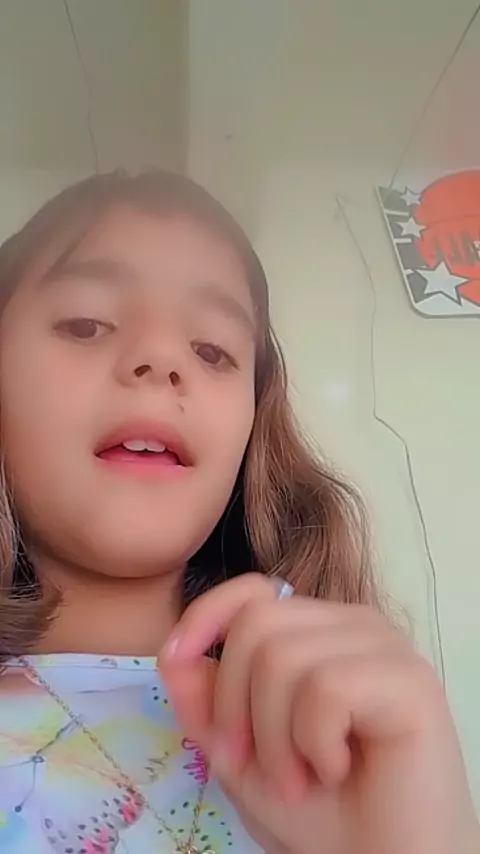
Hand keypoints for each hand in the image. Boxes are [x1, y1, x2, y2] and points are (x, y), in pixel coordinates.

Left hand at [159, 574, 478, 853]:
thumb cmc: (318, 812)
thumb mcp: (238, 753)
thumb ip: (204, 701)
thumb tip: (173, 652)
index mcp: (318, 632)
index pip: (254, 591)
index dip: (206, 615)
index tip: (176, 658)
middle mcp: (353, 626)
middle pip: (257, 624)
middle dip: (235, 704)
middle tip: (254, 766)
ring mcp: (385, 648)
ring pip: (284, 656)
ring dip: (275, 738)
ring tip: (300, 779)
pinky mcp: (409, 680)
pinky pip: (325, 689)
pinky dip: (314, 744)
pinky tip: (337, 770)